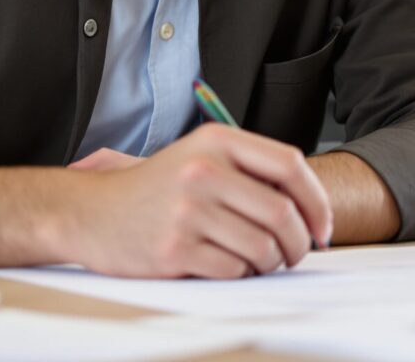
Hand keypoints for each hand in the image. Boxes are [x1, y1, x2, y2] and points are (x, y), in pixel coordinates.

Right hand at [59, 124, 332, 278]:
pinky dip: (239, 274)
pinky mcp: (174, 249)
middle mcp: (203, 171)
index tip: (322, 226)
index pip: (290, 165)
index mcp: (216, 141)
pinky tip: (226, 265)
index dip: (317, 200)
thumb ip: (250, 170)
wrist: (91, 212)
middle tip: (294, 254)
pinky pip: (233, 270)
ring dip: (269, 262)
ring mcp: (188, 210)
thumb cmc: (157, 188)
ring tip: (258, 260)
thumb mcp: (200, 156)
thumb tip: (310, 207)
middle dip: (298, 243)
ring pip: (262, 248)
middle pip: (282, 213)